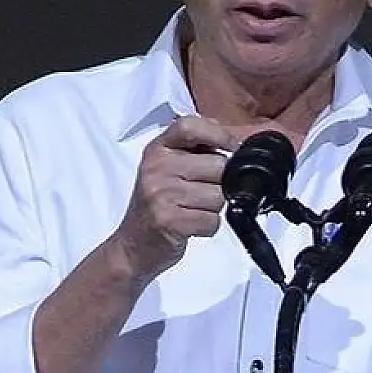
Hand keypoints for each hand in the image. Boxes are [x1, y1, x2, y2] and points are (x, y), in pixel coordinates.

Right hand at [110, 116, 238, 282]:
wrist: (132, 245)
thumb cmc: (158, 204)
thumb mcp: (169, 168)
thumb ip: (198, 149)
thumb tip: (239, 136)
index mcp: (158, 149)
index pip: (190, 126)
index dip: (218, 133)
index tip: (232, 146)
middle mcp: (157, 167)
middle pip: (218, 165)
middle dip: (220, 183)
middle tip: (200, 193)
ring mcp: (160, 193)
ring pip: (219, 195)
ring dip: (214, 208)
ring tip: (192, 210)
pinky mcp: (167, 220)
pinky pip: (212, 220)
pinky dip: (208, 227)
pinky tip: (190, 226)